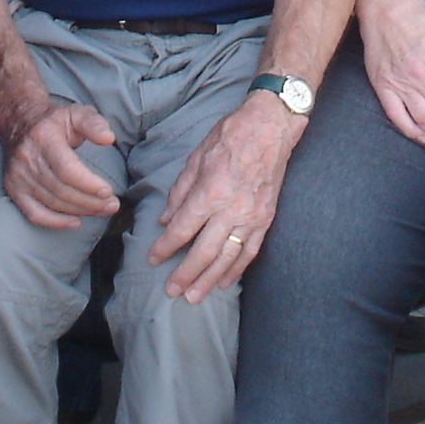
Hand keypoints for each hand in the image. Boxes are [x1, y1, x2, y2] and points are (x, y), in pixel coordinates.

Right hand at [0, 100, 121, 227]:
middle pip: (61, 190)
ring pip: (52, 203)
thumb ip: (94, 124)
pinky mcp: (14, 188)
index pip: (66, 169)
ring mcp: (18, 176)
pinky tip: (75, 222)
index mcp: (43, 138)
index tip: (108, 191)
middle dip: (90, 201)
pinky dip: (55, 222)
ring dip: (80, 211)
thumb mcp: (77, 113)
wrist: (19, 122)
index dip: (88, 184)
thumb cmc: (54, 120)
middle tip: (112, 205)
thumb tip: (108, 138)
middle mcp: (27, 158)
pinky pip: (33, 213)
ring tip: (102, 210)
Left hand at [151, 94, 298, 302]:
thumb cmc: (231, 135)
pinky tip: (225, 281)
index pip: (182, 229)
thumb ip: (180, 191)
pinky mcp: (266, 217)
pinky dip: (237, 269)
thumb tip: (165, 219)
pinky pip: (250, 250)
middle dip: (185, 274)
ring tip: (194, 296)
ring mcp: (252, 216)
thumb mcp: (197, 156)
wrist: (271, 127)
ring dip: (209, 279)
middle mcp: (232, 209)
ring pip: (228, 257)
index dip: (165, 247)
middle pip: (204, 251)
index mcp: (210, 191)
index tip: (153, 259)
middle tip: (171, 291)